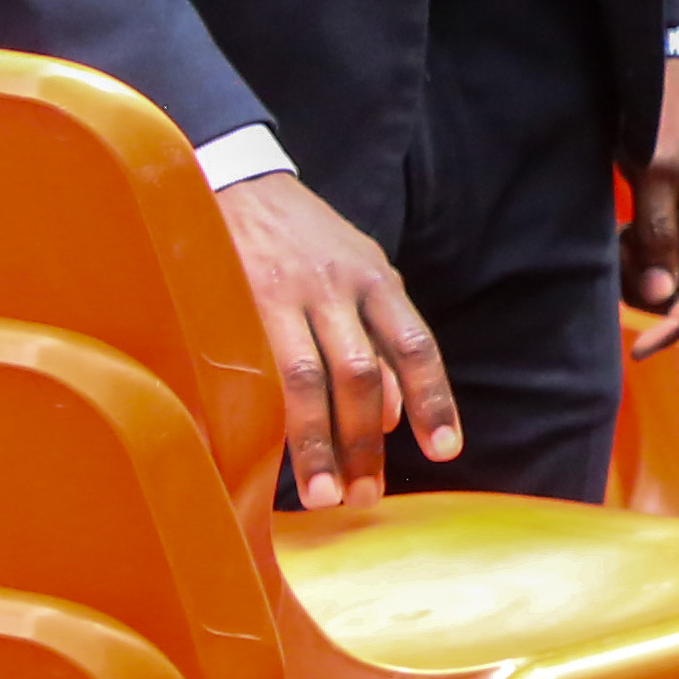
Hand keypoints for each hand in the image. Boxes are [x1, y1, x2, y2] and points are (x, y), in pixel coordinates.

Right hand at [217, 168, 455, 502]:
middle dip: (367, 442)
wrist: (234, 181)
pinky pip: (255, 370)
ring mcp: (284, 296)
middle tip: (366, 496)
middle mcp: (338, 288)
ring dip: (319, 442)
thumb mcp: (356, 273)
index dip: (433, 401)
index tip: (445, 450)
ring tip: (325, 495)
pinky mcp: (235, 304)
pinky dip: (267, 416)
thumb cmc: (303, 242)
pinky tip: (266, 455)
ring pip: (308, 380)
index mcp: (376, 280)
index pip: (415, 348)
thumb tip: (393, 420)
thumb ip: (376, 339)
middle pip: (363, 375)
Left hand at [624, 58, 678, 353]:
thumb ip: (656, 234)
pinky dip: (649, 253)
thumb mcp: (653, 170)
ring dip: (646, 269)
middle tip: (617, 253)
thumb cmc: (667, 114)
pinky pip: (677, 254)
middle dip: (651, 287)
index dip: (675, 325)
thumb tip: (660, 296)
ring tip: (620, 234)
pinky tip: (629, 229)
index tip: (638, 350)